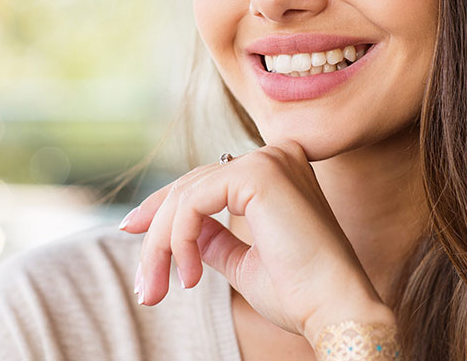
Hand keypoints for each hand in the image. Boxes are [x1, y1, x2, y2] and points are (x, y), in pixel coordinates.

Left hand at [119, 140, 395, 342]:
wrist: (335, 310)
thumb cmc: (299, 293)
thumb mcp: (243, 262)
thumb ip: (215, 239)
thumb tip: (183, 233)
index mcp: (277, 171)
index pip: (206, 180)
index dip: (164, 206)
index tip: (131, 231)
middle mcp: (274, 156)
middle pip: (191, 186)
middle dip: (156, 235)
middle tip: (144, 285)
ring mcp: (267, 160)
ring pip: (186, 196)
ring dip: (162, 246)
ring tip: (158, 290)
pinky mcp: (258, 174)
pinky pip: (194, 203)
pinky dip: (180, 240)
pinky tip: (190, 277)